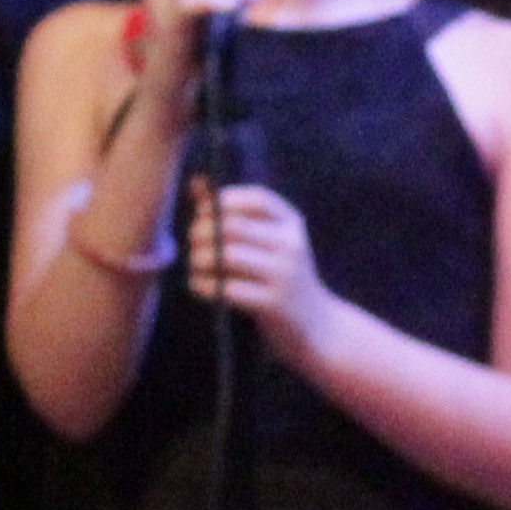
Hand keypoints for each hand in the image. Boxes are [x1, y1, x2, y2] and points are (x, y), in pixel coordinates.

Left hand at [188, 181, 340, 354]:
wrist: (319, 326)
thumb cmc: (282, 278)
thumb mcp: (271, 243)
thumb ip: (236, 215)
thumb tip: (196, 183)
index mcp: (292, 225)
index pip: (257, 198)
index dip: (224, 200)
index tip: (204, 211)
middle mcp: (291, 246)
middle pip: (234, 226)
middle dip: (203, 231)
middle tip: (192, 241)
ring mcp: (284, 275)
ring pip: (228, 255)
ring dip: (200, 259)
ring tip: (195, 265)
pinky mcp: (273, 304)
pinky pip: (227, 288)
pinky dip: (205, 285)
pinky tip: (199, 285)